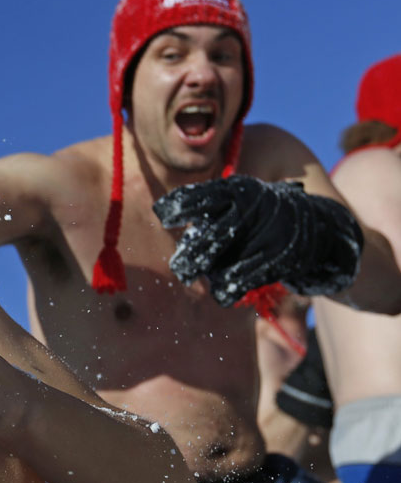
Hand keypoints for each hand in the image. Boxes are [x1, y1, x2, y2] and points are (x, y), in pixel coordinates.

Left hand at [154, 175, 362, 305]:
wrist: (318, 224)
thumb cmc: (262, 211)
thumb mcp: (237, 197)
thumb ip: (208, 208)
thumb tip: (170, 223)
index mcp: (236, 190)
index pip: (197, 197)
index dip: (176, 208)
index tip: (164, 217)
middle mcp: (251, 209)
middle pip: (207, 239)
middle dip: (188, 259)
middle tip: (181, 270)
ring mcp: (267, 234)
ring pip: (221, 265)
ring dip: (209, 275)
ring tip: (206, 276)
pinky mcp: (279, 259)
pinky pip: (240, 282)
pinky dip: (226, 290)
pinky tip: (223, 292)